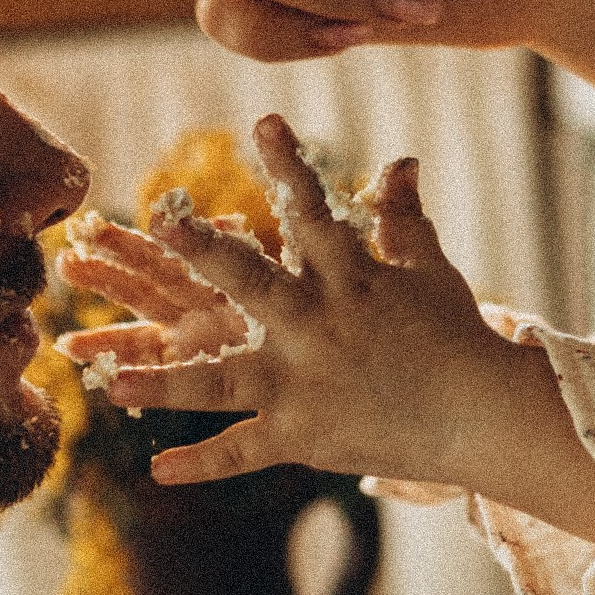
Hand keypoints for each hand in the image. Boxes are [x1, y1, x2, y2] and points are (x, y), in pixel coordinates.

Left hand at [66, 116, 504, 487]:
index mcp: (349, 278)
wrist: (484, 417)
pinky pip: (243, 450)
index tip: (265, 124)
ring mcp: (304, 384)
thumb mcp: (428, 272)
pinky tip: (157, 471)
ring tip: (110, 382)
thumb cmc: (459, 338)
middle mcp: (317, 326)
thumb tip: (400, 161)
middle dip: (205, 252)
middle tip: (161, 223)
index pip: (313, 212)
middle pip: (252, 283)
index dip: (291, 166)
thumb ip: (401, 218)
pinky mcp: (303, 435)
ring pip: (222, 380)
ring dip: (165, 382)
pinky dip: (202, 464)